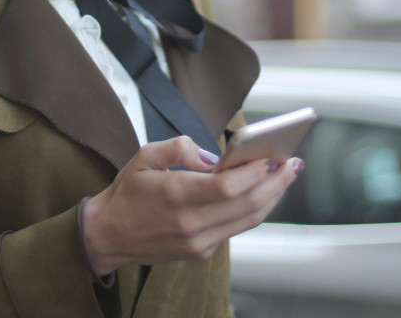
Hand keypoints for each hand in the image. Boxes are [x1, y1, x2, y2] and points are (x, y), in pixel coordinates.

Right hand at [81, 136, 302, 275]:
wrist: (109, 235)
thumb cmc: (128, 193)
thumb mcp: (144, 156)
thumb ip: (179, 148)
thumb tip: (214, 156)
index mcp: (175, 194)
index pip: (227, 186)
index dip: (254, 172)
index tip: (271, 157)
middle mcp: (189, 222)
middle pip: (246, 204)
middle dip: (275, 183)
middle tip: (292, 163)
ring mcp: (197, 241)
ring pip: (247, 219)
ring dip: (272, 197)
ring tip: (286, 177)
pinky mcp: (201, 251)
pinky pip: (235, 229)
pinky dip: (253, 210)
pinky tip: (262, 193)